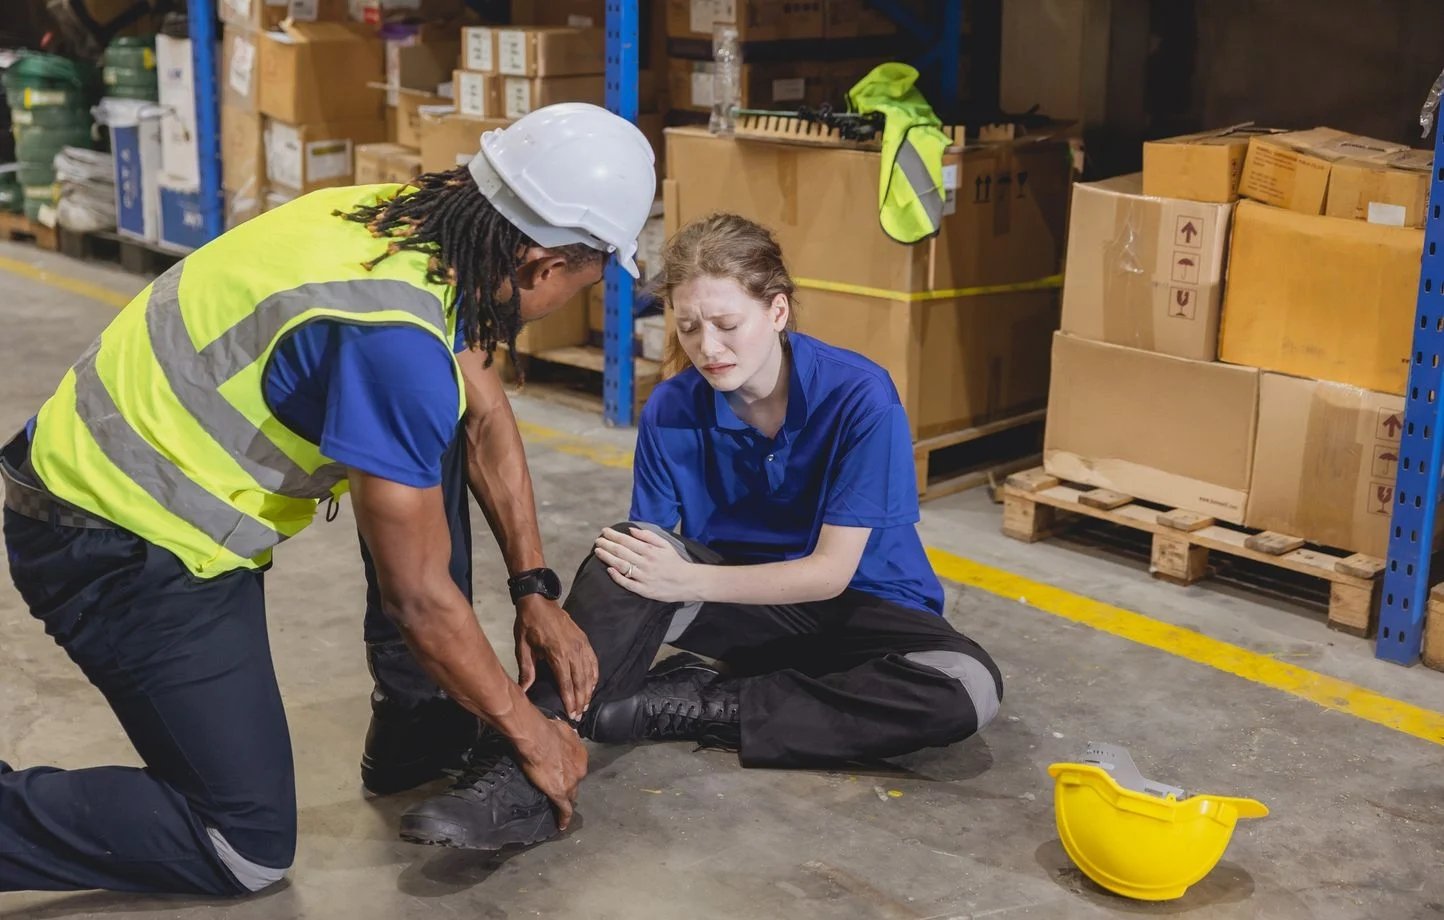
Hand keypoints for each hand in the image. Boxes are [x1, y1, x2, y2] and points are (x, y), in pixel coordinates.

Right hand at [512, 711, 587, 829]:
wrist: (536, 738)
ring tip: (561, 809)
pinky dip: (563, 818)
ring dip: (567, 801)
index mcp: (581, 755)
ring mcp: (571, 783)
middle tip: (559, 789)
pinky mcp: (560, 793)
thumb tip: (564, 734)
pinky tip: (561, 825)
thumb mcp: (562, 729)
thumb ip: (566, 736)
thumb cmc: (546, 730)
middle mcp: (580, 770)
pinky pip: (564, 810)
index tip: (565, 774)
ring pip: (571, 796)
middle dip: (569, 786)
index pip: (577, 768)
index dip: (571, 772)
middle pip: (575, 783)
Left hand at [514, 595, 597, 720]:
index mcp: (557, 654)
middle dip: (581, 700)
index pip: (566, 684)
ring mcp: (581, 645)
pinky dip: (594, 675)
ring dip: (589, 691)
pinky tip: (592, 685)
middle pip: (580, 681)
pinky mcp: (584, 640)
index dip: (570, 701)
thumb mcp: (523, 648)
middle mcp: (573, 651)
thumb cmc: (528, 624)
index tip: (571, 714)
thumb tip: (524, 690)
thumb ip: (526, 671)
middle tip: (579, 715)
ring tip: (586, 704)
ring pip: (589, 673)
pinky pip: (593, 661)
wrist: (539, 602)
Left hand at [593, 526, 699, 602]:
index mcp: (650, 551)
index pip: (627, 541)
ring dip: (608, 558)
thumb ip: (648, 536)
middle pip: (621, 552)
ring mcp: (644, 577)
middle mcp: (645, 563)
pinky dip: (617, 577)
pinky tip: (609, 570)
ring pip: (622, 566)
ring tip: (598, 551)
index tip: (604, 531)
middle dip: (607, 545)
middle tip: (598, 540)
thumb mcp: (665, 544)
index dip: (613, 535)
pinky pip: (627, 583)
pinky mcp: (644, 590)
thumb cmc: (675, 562)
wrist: (688, 582)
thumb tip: (631, 530)